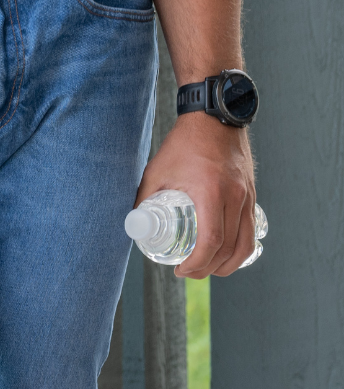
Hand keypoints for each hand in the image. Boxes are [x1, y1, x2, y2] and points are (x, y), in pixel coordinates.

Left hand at [135, 111, 255, 277]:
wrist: (212, 117)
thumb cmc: (183, 143)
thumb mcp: (158, 169)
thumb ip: (146, 196)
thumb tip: (136, 223)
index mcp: (211, 192)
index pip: (211, 241)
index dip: (197, 263)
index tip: (181, 270)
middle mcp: (235, 197)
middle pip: (230, 249)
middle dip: (209, 268)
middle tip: (190, 272)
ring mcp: (247, 196)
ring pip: (246, 244)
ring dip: (229, 264)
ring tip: (208, 268)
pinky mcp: (251, 194)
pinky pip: (251, 230)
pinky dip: (241, 247)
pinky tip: (226, 251)